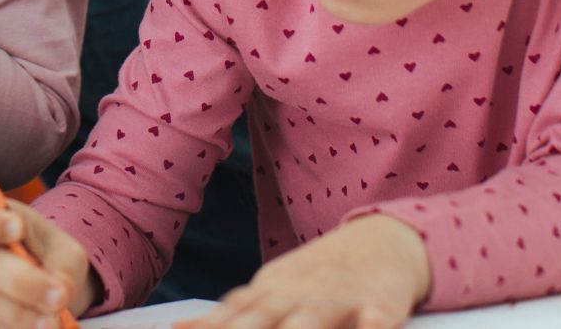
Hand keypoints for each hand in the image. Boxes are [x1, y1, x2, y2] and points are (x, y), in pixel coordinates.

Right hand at [0, 193, 97, 328]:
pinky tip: (36, 325)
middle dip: (23, 282)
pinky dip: (14, 327)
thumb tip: (60, 291)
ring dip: (23, 313)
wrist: (44, 282)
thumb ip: (62, 267)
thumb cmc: (47, 256)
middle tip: (58, 295)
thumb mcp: (63, 251)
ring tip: (54, 319)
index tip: (18, 228)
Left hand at [179, 216, 431, 328]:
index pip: (229, 316)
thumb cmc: (316, 280)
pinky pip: (377, 319)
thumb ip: (227, 315)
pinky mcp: (382, 303)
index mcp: (268, 293)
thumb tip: (176, 327)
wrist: (384, 239)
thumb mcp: (270, 292)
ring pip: (315, 318)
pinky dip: (372, 328)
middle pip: (262, 318)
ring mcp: (339, 298)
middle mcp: (297, 295)